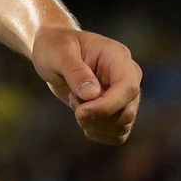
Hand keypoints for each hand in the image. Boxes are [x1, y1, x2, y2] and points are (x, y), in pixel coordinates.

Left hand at [31, 26, 141, 144]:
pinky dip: (97, 131)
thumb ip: (75, 71)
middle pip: (127, 111)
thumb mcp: (59, 53)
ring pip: (122, 126)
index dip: (107, 106)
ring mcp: (125, 95)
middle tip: (72, 99)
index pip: (127, 88)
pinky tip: (81, 114)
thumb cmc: (55, 47)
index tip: (80, 113)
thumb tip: (92, 95)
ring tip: (76, 100)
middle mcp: (128, 77)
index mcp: (118, 57)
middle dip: (96, 116)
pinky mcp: (118, 110)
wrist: (52, 53)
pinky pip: (117, 134)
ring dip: (94, 123)